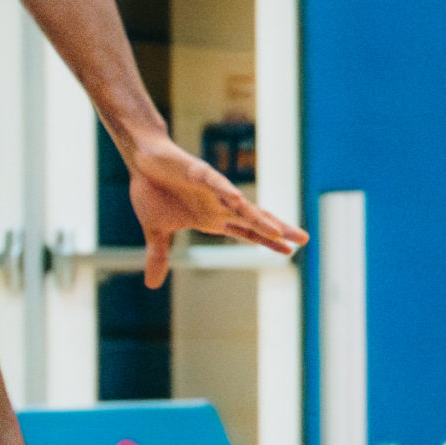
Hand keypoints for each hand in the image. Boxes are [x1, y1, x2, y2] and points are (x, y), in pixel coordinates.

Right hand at [121, 132, 308, 287]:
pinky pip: (214, 182)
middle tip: (304, 240)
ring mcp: (211, 188)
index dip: (268, 241)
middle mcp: (218, 204)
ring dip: (258, 217)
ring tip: (278, 231)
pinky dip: (225, 190)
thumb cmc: (153, 190)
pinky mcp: (197, 172)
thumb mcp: (155, 230)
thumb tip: (151, 285)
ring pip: (240, 204)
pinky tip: (238, 199)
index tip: (290, 252)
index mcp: (212, 218)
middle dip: (278, 230)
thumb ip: (159, 255)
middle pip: (254, 219)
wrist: (141, 159)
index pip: (247, 232)